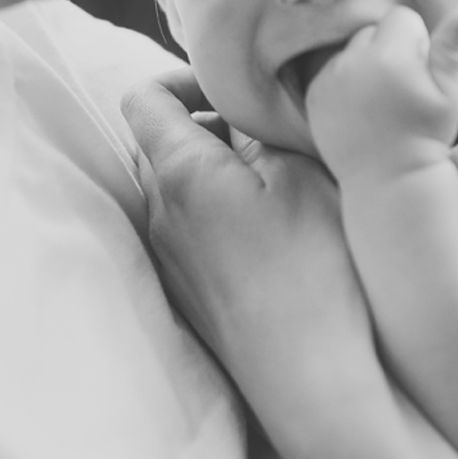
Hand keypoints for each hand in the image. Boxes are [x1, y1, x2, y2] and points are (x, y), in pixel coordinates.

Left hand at [121, 75, 399, 458]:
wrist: (312, 379)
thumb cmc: (315, 270)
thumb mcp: (304, 174)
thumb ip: (267, 126)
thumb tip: (248, 101)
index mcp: (179, 173)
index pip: (142, 97)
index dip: (184, 78)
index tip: (235, 88)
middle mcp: (159, 215)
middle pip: (159, 143)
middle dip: (207, 125)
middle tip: (269, 132)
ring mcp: (169, 260)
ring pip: (177, 190)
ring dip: (216, 173)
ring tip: (279, 181)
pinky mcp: (188, 294)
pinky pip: (191, 233)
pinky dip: (220, 215)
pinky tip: (275, 232)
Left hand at [310, 6, 457, 182]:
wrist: (389, 178)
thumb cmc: (427, 133)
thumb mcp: (450, 91)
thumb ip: (454, 46)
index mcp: (390, 54)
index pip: (401, 17)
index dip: (416, 41)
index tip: (419, 71)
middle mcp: (353, 61)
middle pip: (372, 32)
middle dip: (388, 50)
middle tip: (400, 88)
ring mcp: (328, 78)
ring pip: (350, 51)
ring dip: (364, 65)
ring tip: (380, 101)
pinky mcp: (313, 95)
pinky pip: (330, 72)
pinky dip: (343, 84)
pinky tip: (359, 110)